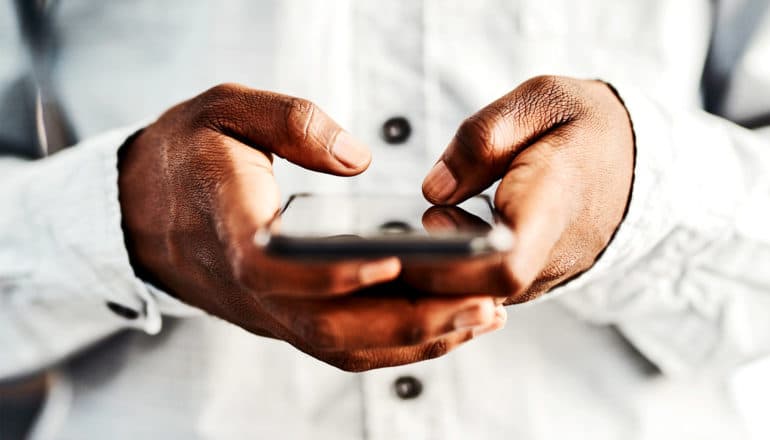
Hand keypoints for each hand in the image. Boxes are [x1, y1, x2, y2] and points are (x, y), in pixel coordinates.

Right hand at [118, 83, 503, 370]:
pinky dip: (396, 343)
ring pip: (340, 345)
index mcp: (228, 223)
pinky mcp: (283, 318)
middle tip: (480, 303)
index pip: (273, 267)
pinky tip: (445, 324)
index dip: (329, 274)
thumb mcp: (226, 109)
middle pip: (325, 325)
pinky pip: (340, 344)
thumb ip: (290, 122)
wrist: (144, 206)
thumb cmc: (188, 152)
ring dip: (414, 340)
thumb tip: (356, 159)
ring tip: (481, 318)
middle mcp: (248, 283)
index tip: (391, 264)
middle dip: (407, 322)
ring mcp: (266, 309)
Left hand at [409, 76, 633, 302]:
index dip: (454, 266)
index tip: (419, 233)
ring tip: (398, 239)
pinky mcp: (532, 279)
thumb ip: (485, 138)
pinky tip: (423, 247)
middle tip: (387, 237)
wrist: (634, 160)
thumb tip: (434, 189)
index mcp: (553, 204)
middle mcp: (552, 254)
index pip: (506, 265)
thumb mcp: (542, 100)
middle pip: (480, 292)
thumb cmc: (584, 125)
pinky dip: (448, 276)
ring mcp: (544, 274)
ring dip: (432, 276)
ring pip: (478, 298)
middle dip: (425, 272)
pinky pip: (484, 291)